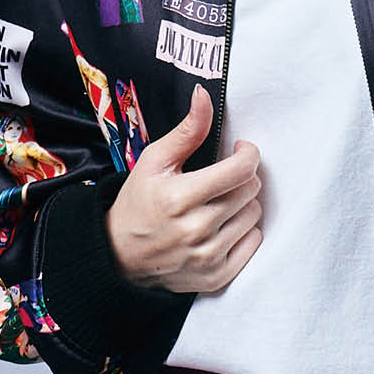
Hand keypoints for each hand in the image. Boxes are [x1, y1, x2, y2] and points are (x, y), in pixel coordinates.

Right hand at [104, 84, 262, 293]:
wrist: (119, 256)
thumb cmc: (138, 203)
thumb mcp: (154, 161)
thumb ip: (187, 130)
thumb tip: (204, 95)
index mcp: (180, 197)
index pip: (241, 169)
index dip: (248, 153)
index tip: (239, 150)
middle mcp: (197, 230)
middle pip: (251, 190)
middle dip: (241, 178)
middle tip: (222, 178)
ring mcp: (208, 257)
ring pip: (254, 215)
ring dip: (242, 204)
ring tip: (218, 203)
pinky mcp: (217, 277)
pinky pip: (254, 243)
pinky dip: (244, 231)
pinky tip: (223, 226)